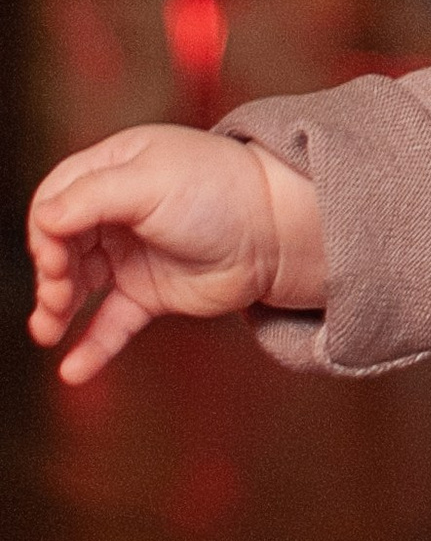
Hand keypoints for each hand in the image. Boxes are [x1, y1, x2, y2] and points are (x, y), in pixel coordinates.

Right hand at [26, 126, 326, 385]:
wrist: (279, 233)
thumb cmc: (220, 192)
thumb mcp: (149, 182)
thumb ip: (90, 198)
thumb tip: (42, 220)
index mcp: (113, 170)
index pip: (56, 197)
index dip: (46, 228)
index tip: (54, 256)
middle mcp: (117, 210)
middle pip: (61, 244)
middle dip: (52, 271)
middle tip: (60, 294)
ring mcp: (133, 254)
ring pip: (78, 285)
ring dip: (57, 310)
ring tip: (47, 332)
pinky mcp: (151, 293)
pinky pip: (111, 321)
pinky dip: (92, 345)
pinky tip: (73, 370)